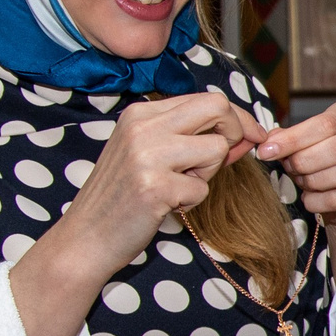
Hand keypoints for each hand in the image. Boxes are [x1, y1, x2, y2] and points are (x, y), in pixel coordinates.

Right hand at [10, 91, 265, 335]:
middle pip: (218, 109)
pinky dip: (191, 201)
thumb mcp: (149, 153)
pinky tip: (165, 205)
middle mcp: (142, 125)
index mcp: (141, 112)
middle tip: (219, 162)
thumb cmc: (123, 197)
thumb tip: (245, 133)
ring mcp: (147, 154)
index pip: (208, 98)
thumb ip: (189, 137)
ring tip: (177, 186)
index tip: (250, 138)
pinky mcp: (154, 186)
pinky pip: (202, 188)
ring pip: (216, 149)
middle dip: (234, 135)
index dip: (237, 119)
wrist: (85, 237)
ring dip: (207, 174)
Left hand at [256, 101, 335, 269]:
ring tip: (301, 182)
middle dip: (305, 161)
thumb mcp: (309, 142)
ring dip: (314, 180)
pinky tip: (310, 200)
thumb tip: (268, 142)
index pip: (326, 122)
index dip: (293, 138)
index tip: (266, 151)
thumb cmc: (326, 161)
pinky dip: (322, 201)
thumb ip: (289, 139)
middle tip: (290, 168)